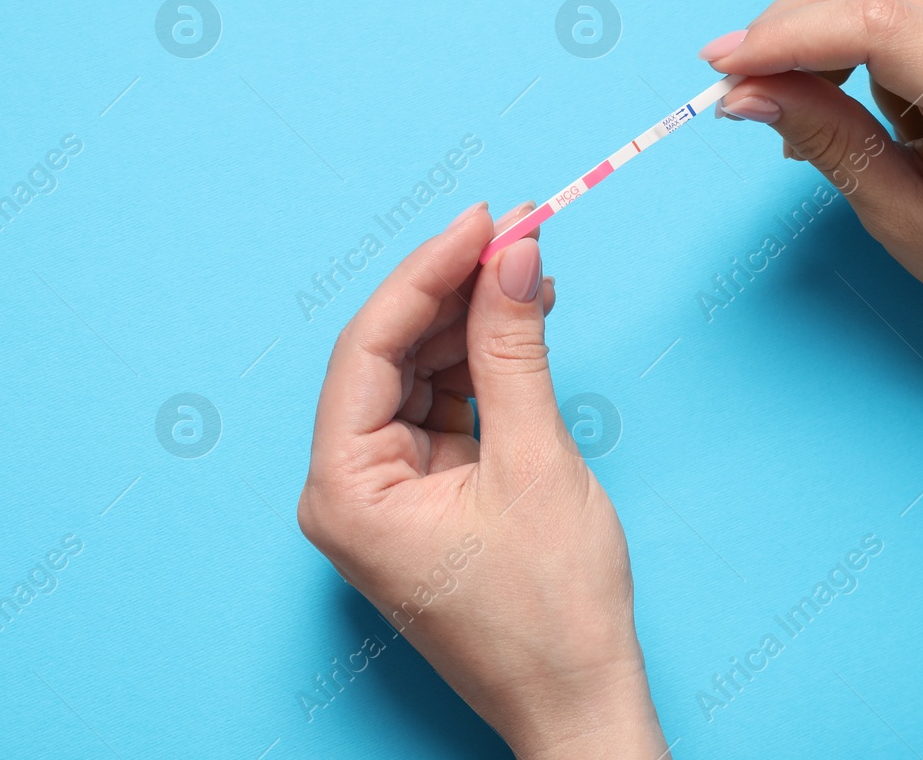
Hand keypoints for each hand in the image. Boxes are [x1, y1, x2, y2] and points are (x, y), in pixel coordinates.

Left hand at [297, 202, 666, 758]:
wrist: (579, 702)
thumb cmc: (551, 611)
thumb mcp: (535, 460)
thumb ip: (514, 349)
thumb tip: (512, 254)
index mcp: (343, 490)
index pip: (369, 347)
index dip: (427, 273)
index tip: (483, 219)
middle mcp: (344, 490)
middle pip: (388, 356)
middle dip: (452, 292)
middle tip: (515, 233)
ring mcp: (380, 495)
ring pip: (416, 377)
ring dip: (469, 324)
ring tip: (528, 272)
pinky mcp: (419, 499)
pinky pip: (440, 411)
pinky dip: (479, 369)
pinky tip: (518, 325)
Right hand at [704, 0, 922, 420]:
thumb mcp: (906, 220)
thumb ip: (826, 141)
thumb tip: (742, 93)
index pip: (874, 25)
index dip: (782, 37)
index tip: (720, 69)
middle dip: (786, 34)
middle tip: (745, 97)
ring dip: (822, 43)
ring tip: (821, 120)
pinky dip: (859, 41)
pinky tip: (870, 100)